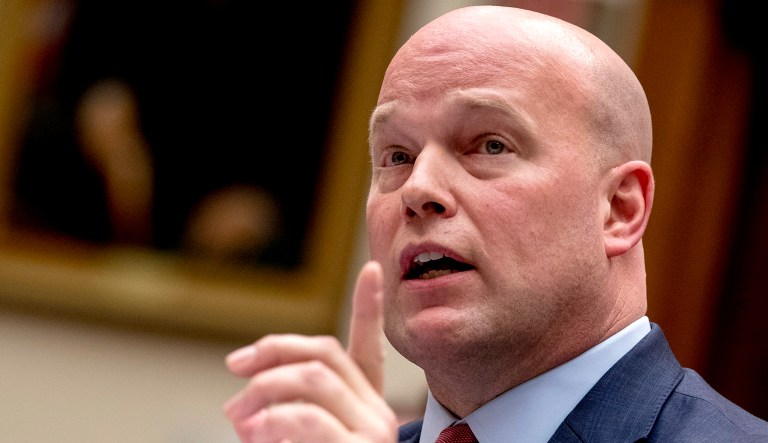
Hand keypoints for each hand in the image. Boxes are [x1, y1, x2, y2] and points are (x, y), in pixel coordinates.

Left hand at [223, 261, 398, 441]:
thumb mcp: (293, 438)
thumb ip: (278, 414)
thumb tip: (242, 410)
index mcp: (363, 405)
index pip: (368, 350)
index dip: (369, 308)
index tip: (371, 269)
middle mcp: (376, 413)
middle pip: (326, 353)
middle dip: (273, 351)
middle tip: (235, 366)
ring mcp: (373, 432)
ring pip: (315, 377)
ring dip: (264, 388)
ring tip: (238, 417)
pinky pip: (308, 418)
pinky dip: (273, 421)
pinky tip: (256, 433)